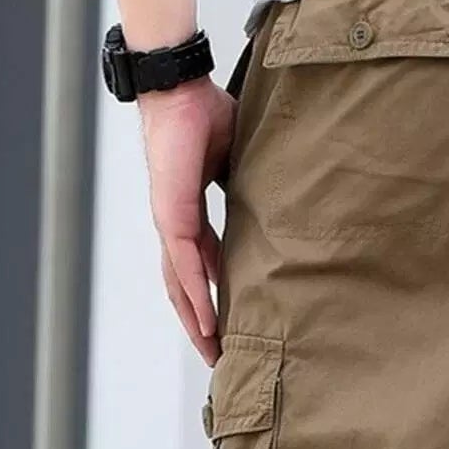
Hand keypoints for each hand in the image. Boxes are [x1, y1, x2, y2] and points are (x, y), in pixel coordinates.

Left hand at [138, 79, 235, 364]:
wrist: (180, 89)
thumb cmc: (207, 114)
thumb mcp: (236, 165)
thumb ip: (247, 193)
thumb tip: (276, 209)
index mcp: (190, 214)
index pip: (202, 267)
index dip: (214, 298)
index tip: (231, 326)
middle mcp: (177, 226)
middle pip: (185, 288)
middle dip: (201, 325)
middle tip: (220, 358)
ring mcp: (171, 224)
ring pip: (181, 287)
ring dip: (196, 323)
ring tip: (214, 353)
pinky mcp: (172, 216)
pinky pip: (184, 267)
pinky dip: (195, 297)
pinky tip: (207, 323)